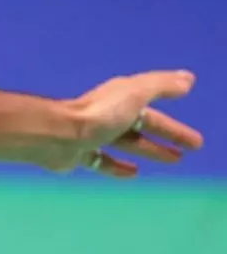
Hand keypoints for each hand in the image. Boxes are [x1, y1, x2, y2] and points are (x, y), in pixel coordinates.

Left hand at [58, 70, 203, 177]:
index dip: (175, 127)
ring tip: (173, 161)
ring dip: (149, 150)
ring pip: (127, 143)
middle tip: (191, 149)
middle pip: (143, 126)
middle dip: (167, 136)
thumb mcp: (134, 94)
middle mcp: (107, 115)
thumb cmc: (99, 114)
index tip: (195, 140)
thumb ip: (160, 86)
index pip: (154, 113)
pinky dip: (118, 167)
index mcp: (120, 99)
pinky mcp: (79, 153)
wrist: (58, 134)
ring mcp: (93, 134)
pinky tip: (133, 174)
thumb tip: (187, 78)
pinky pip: (103, 161)